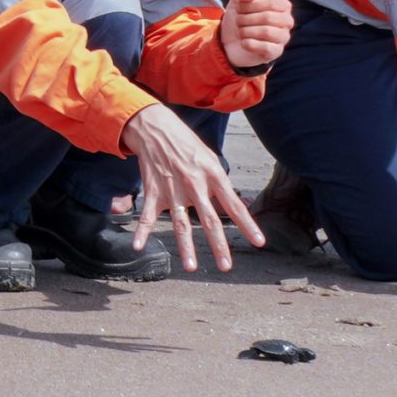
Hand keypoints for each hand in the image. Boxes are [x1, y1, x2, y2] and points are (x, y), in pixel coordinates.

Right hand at [122, 104, 262, 273]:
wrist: (156, 129)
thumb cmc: (187, 145)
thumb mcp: (210, 158)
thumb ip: (222, 183)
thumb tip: (239, 203)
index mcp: (213, 175)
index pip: (234, 204)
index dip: (247, 224)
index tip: (259, 242)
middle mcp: (195, 184)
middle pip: (209, 219)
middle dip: (218, 244)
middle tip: (226, 267)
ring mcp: (173, 190)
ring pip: (181, 223)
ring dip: (186, 246)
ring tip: (191, 267)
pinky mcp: (154, 192)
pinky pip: (148, 215)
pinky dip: (142, 231)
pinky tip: (138, 246)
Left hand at [218, 0, 292, 68]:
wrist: (230, 40)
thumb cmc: (240, 16)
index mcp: (282, 5)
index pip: (271, 2)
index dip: (252, 4)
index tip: (239, 7)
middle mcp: (287, 21)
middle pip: (268, 17)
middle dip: (246, 18)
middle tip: (238, 21)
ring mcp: (283, 38)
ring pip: (267, 32)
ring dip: (246, 31)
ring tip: (240, 31)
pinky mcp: (276, 52)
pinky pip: (266, 48)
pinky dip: (249, 44)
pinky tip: (243, 42)